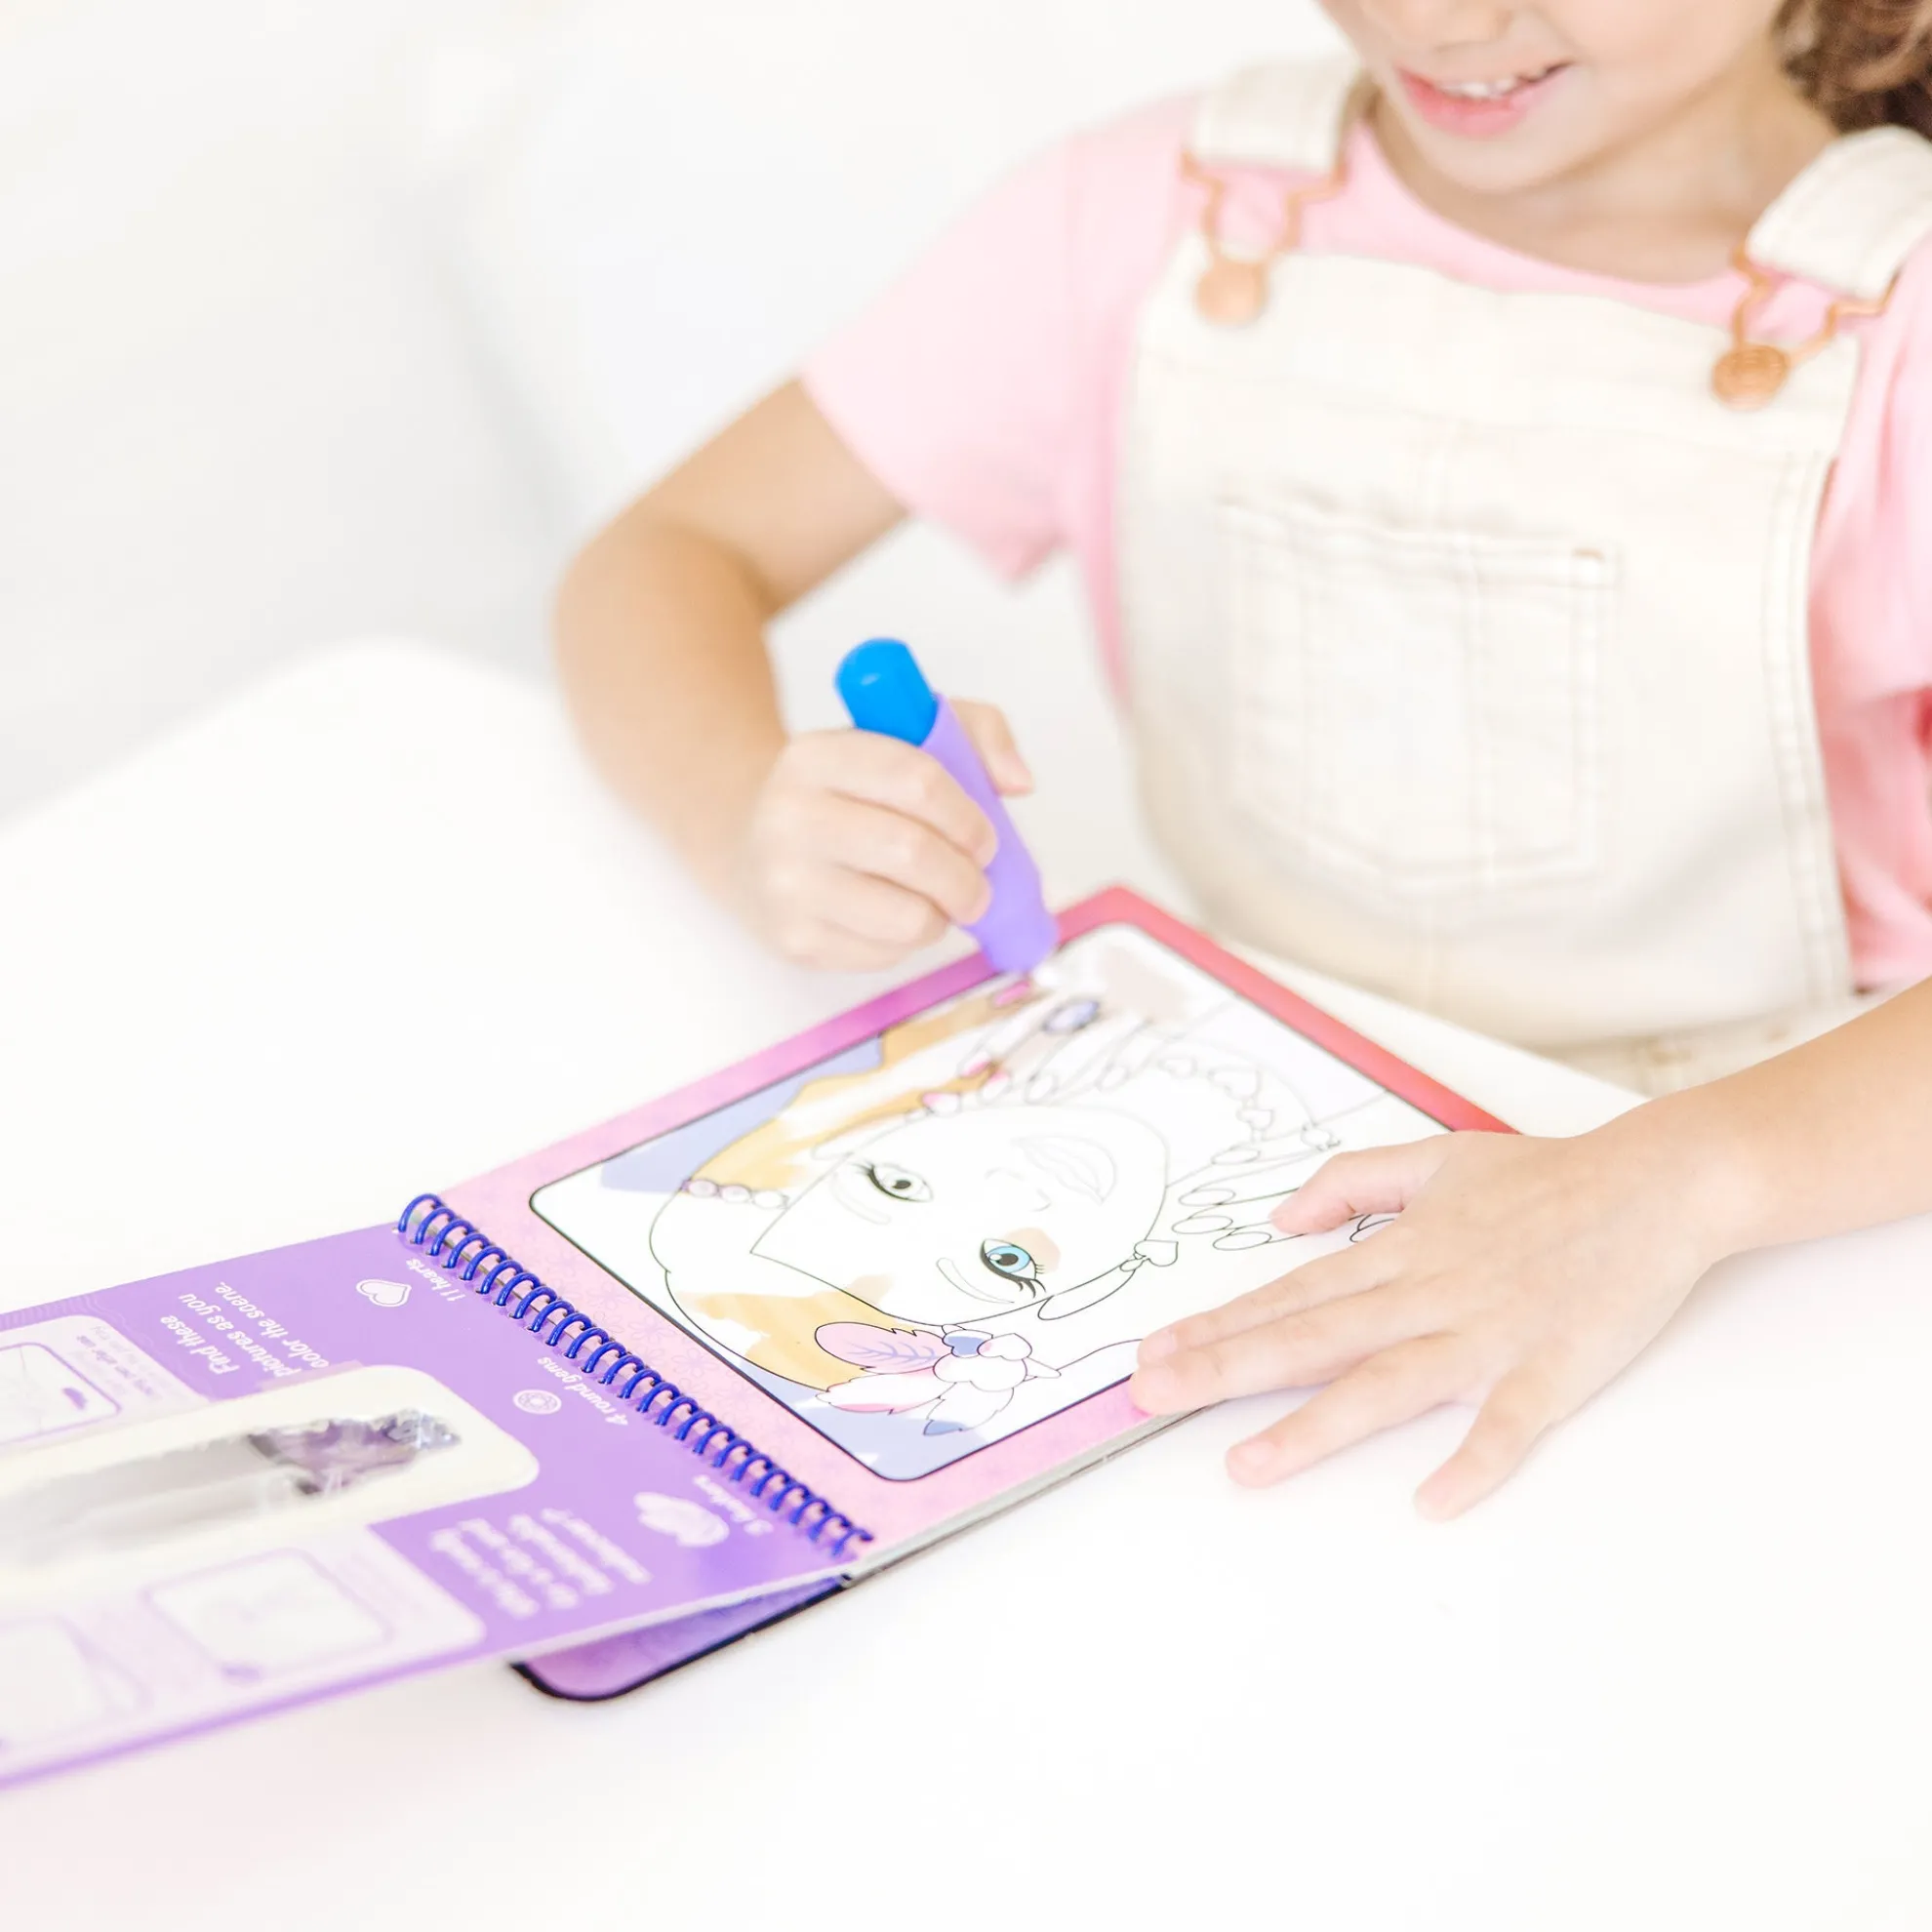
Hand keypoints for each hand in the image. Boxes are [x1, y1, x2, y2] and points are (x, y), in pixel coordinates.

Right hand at [736, 701, 1031, 970]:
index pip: (916, 780)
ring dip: (942, 914)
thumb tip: (1019, 782)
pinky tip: (892, 917)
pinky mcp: (794, 939)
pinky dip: (908, 942)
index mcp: (818, 755)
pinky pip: (885, 954)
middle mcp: (791, 816)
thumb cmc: (845, 793)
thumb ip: (973, 733)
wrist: (751, 847)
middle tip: (977, 884)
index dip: (968, 816)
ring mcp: (787, 883)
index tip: (985, 838)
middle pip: (914, 853)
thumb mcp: (899, 737)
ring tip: (938, 901)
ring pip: (907, 916)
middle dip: (967, 877)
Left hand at [1129, 1119, 1738, 1517]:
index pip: (1290, 1295)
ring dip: (1314, 1428)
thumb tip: (1282, 1219)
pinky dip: (1473, 1462)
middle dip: (1224, 1370)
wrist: (1656, 1183)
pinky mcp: (1551, 1370)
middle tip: (1149, 1400)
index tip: (1153, 1353)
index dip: (1218, 1326)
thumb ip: (1351, 1183)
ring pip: (1386, 1386)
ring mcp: (1488, 1335)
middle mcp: (1428, 1294)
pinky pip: (1507, 1425)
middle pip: (1312, 1339)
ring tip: (1246, 1465)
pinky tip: (1432, 1501)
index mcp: (1400, 1250)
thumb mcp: (1434, 1157)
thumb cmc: (1546, 1177)